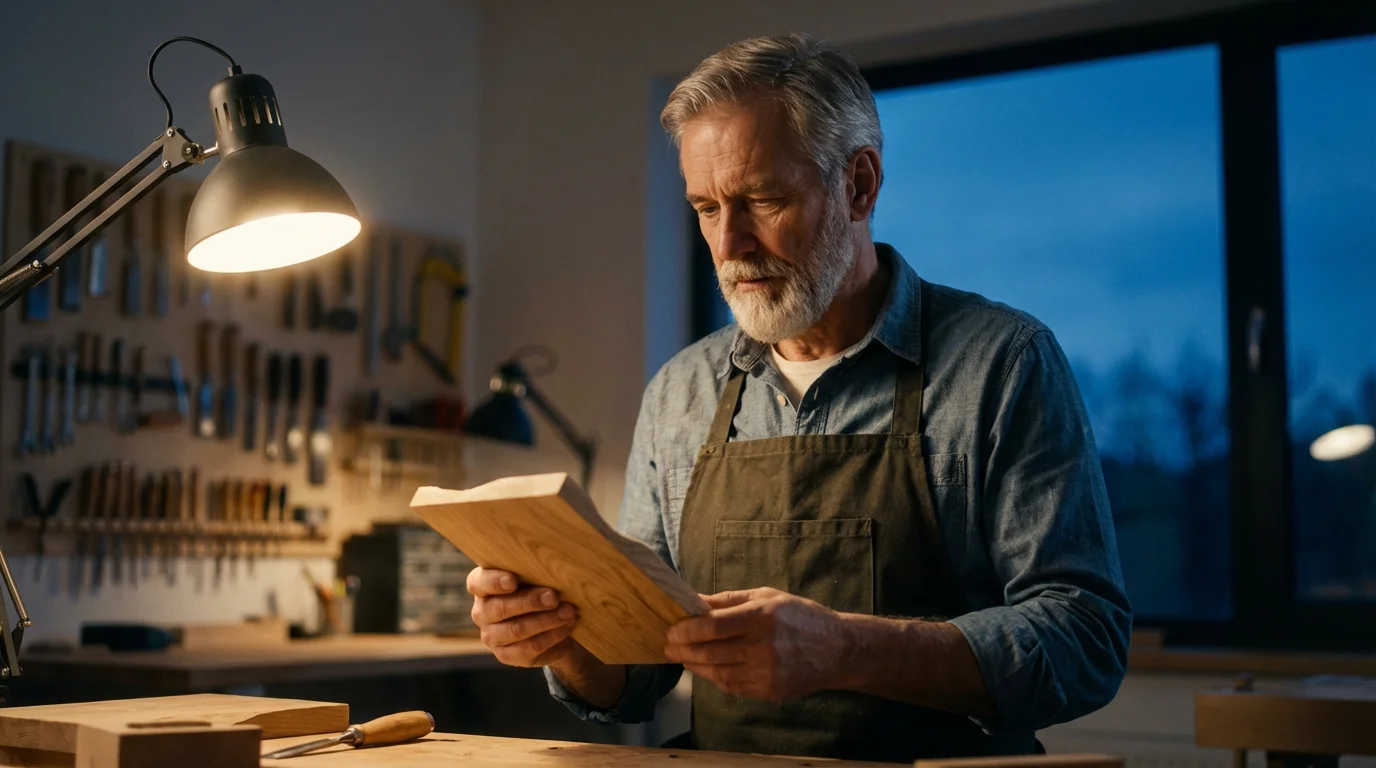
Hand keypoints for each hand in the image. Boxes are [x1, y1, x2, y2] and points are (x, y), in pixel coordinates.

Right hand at [467, 567, 579, 666]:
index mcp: (482, 586)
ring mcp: (491, 636)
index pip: (478, 582)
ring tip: (568, 612)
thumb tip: (553, 569)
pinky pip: (529, 648)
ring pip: (517, 630)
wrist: (549, 622)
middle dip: (530, 602)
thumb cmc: (539, 589)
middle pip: (501, 608)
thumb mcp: (534, 577)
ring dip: (546, 620)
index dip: (494, 582)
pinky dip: (552, 636)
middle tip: (554, 597)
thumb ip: (534, 572)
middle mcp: (482, 612)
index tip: (512, 581)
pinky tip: (567, 626)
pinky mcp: (506, 655)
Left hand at [663, 587, 849, 700]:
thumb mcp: (767, 596)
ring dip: (696, 665)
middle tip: (668, 646)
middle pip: (712, 652)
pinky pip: (733, 686)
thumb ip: (729, 600)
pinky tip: (707, 669)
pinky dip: (715, 677)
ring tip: (684, 657)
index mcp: (762, 616)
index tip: (671, 630)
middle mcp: (764, 646)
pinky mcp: (770, 691)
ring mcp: (767, 672)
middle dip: (684, 649)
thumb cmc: (799, 616)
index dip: (688, 629)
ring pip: (719, 672)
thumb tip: (694, 601)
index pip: (714, 626)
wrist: (837, 649)